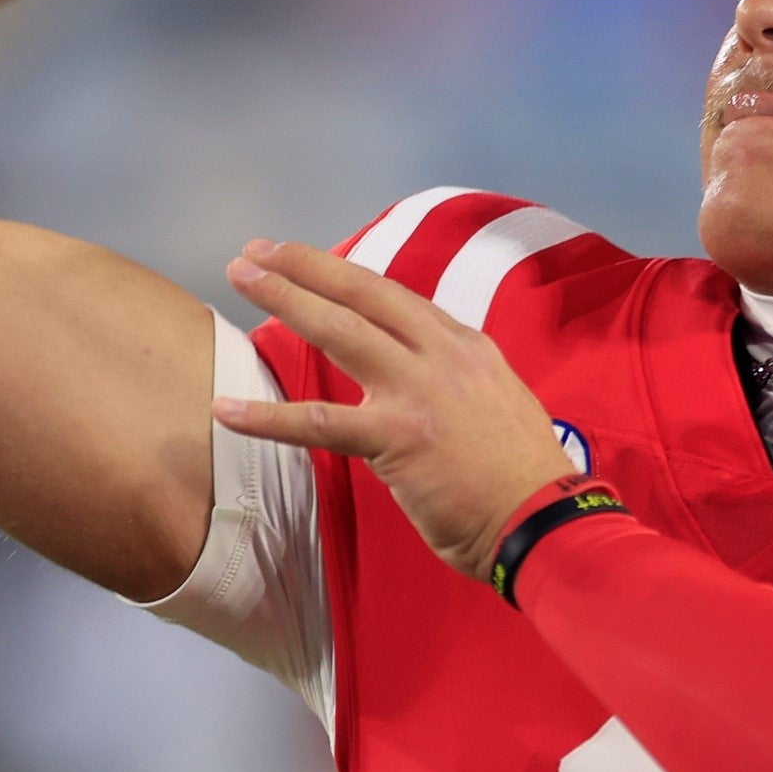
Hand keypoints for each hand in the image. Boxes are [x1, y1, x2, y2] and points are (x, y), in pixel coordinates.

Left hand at [215, 240, 580, 580]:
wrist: (545, 519)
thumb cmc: (523, 476)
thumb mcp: (499, 403)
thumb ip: (456, 383)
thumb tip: (423, 383)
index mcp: (466, 346)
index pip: (394, 298)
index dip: (345, 276)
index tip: (308, 263)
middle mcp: (441, 355)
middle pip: (362, 293)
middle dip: (305, 266)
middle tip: (257, 252)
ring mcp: (418, 391)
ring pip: (339, 330)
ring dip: (285, 299)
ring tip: (239, 278)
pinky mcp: (397, 437)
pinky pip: (319, 423)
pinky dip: (268, 417)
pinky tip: (227, 409)